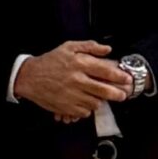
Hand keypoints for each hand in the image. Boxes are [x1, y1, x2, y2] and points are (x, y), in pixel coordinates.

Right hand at [15, 41, 133, 122]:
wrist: (29, 77)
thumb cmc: (50, 62)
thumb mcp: (68, 47)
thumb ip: (89, 46)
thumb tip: (107, 49)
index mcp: (79, 64)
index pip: (105, 71)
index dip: (120, 76)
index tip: (127, 79)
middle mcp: (77, 80)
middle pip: (104, 91)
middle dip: (118, 94)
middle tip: (122, 95)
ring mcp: (72, 95)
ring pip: (96, 103)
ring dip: (101, 101)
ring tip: (100, 97)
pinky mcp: (67, 107)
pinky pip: (85, 112)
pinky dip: (88, 108)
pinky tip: (85, 102)